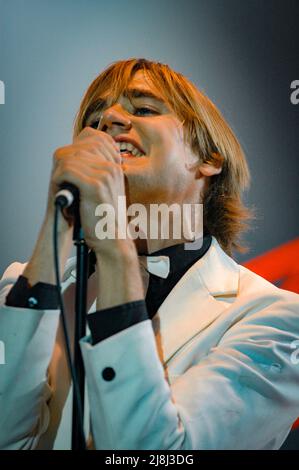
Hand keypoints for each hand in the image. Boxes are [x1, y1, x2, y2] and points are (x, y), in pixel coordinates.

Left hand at [46, 126, 124, 252]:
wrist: (111, 238)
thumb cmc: (102, 217)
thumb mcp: (102, 190)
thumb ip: (93, 172)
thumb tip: (73, 156)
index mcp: (115, 167)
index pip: (94, 139)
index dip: (75, 150)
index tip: (68, 168)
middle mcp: (112, 168)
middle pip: (80, 147)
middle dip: (66, 161)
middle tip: (61, 178)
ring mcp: (106, 175)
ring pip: (71, 158)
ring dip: (61, 172)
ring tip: (61, 186)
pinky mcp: (95, 185)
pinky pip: (68, 171)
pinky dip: (59, 180)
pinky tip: (62, 191)